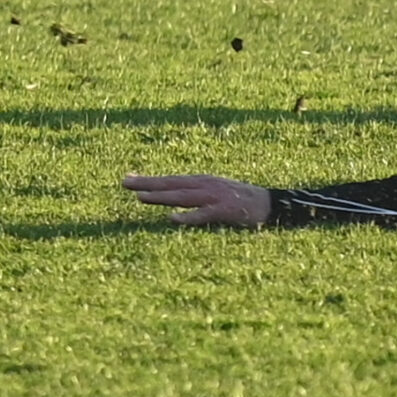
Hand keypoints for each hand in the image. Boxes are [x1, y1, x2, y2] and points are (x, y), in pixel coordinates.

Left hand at [122, 174, 272, 227]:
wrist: (271, 205)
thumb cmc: (241, 202)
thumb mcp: (216, 194)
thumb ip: (195, 197)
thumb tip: (172, 203)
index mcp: (203, 182)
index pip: (171, 180)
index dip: (150, 180)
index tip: (127, 178)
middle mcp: (207, 185)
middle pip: (173, 184)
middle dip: (148, 184)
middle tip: (124, 182)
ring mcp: (216, 197)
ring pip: (183, 196)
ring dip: (161, 196)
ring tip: (140, 197)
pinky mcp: (225, 211)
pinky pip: (203, 215)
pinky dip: (187, 217)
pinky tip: (171, 219)